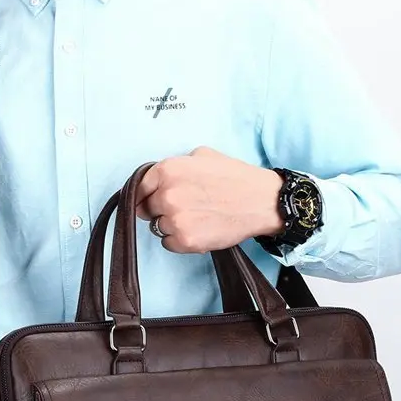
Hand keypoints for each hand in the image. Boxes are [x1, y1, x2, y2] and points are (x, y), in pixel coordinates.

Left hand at [135, 146, 284, 253]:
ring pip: (157, 228)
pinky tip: (199, 230)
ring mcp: (175, 219)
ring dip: (171, 226)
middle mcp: (167, 194)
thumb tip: (159, 178)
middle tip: (183, 208)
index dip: (146, 195)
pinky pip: (168, 244)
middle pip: (145, 210)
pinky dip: (180, 241)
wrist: (261, 201)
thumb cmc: (235, 178)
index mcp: (168, 170)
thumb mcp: (202, 155)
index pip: (138, 188)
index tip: (152, 200)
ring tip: (196, 218)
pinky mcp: (185, 241)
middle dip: (159, 210)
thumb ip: (176, 165)